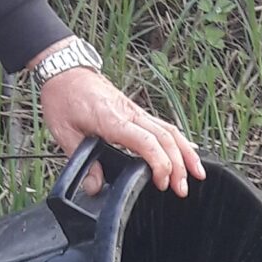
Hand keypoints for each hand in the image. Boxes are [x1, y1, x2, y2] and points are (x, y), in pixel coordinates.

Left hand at [34, 60, 205, 197]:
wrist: (65, 71)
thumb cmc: (63, 98)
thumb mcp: (63, 133)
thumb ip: (81, 161)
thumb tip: (94, 188)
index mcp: (112, 119)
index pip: (147, 141)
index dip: (160, 163)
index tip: (162, 183)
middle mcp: (130, 114)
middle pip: (166, 138)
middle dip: (179, 166)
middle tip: (182, 190)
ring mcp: (136, 111)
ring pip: (170, 131)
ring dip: (186, 153)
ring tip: (197, 175)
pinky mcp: (137, 112)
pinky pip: (164, 126)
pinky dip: (179, 141)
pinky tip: (188, 153)